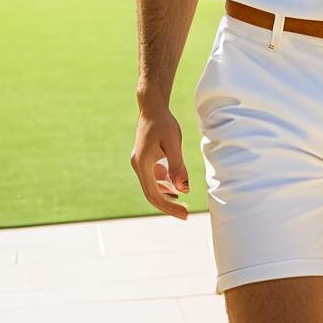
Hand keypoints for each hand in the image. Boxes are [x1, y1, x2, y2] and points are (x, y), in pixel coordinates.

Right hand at [130, 102, 189, 219]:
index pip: (155, 195)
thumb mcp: (173, 143)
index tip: (185, 214)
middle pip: (151, 194)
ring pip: (151, 187)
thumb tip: (183, 190)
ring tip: (181, 205)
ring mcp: (139, 163)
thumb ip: (177, 166)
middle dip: (168, 206)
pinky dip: (163, 185)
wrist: (152, 107)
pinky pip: (152, 179)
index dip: (169, 207)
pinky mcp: (144, 159)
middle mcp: (138, 166)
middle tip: (185, 215)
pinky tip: (174, 188)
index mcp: (143, 164)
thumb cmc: (164, 123)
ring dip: (165, 196)